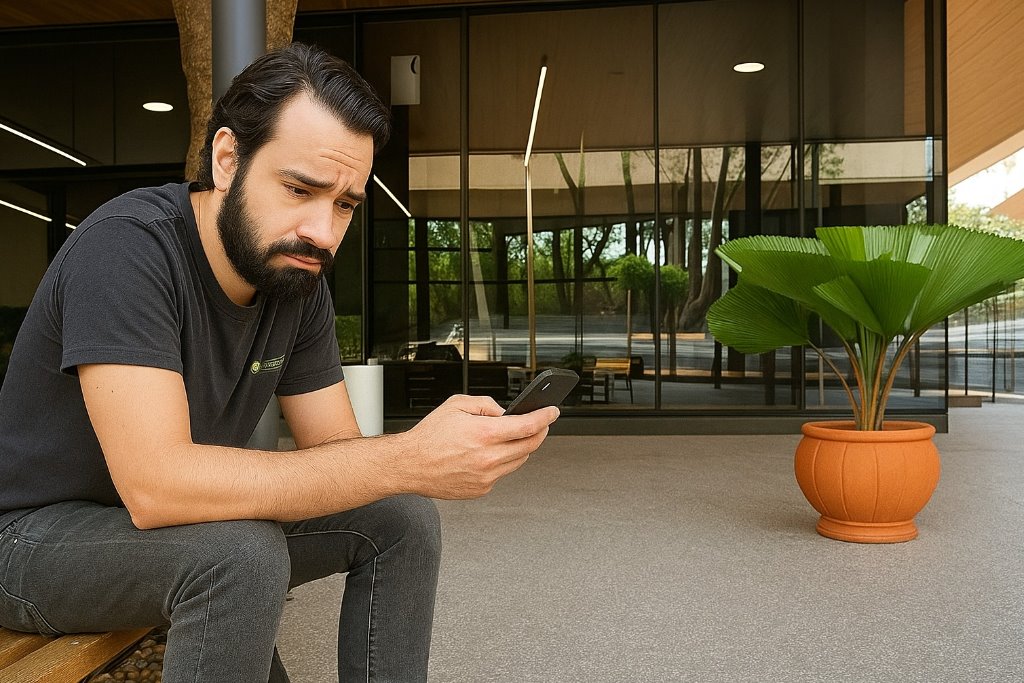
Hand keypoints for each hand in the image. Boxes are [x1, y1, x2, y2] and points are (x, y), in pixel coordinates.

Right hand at [399, 394, 558, 499]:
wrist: (409, 465)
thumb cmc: (428, 436)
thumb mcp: (457, 405)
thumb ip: (486, 405)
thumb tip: (505, 412)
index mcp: (484, 434)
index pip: (528, 426)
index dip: (545, 417)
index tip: (552, 412)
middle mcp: (488, 458)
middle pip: (530, 445)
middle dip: (539, 432)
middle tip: (540, 423)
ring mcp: (486, 477)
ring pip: (519, 461)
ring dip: (522, 447)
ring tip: (513, 437)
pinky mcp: (481, 489)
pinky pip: (502, 474)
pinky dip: (502, 462)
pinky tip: (490, 454)